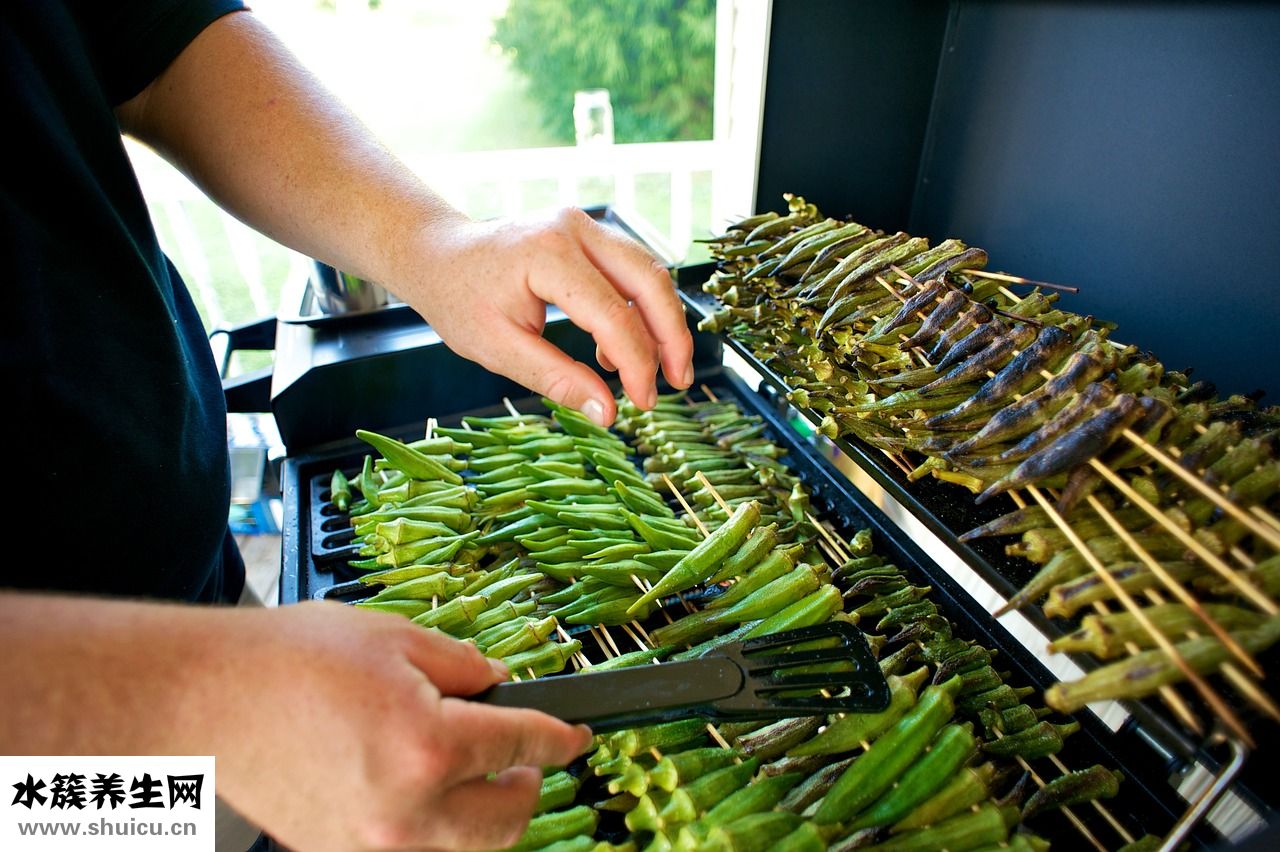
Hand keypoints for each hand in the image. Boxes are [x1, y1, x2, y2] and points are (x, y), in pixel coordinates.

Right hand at [214, 602, 591, 850]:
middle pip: (508, 820)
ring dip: (486, 814)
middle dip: (527, 783)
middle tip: (521, 754)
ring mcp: (372, 846)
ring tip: (473, 773)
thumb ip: (463, 665)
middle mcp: (407, 813)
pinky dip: (437, 830)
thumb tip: (499, 683)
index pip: (523, 747)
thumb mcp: (394, 639)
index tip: (577, 735)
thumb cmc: (289, 661)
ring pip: (468, 848)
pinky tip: (422, 790)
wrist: (204, 701)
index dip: (560, 738)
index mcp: (428, 747)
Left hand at [406, 207, 694, 424]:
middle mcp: (574, 229)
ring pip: (649, 272)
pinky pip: (631, 269)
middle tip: (679, 382)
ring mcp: (584, 224)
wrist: (436, 254)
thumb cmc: (458, 299)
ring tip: (657, 373)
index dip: (637, 364)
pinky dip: (639, 309)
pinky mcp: (589, 232)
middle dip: (672, 337)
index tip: (641, 404)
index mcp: (547, 255)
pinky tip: (619, 351)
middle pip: (649, 281)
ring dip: (662, 323)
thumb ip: (556, 379)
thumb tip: (608, 414)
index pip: (613, 315)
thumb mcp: (498, 349)